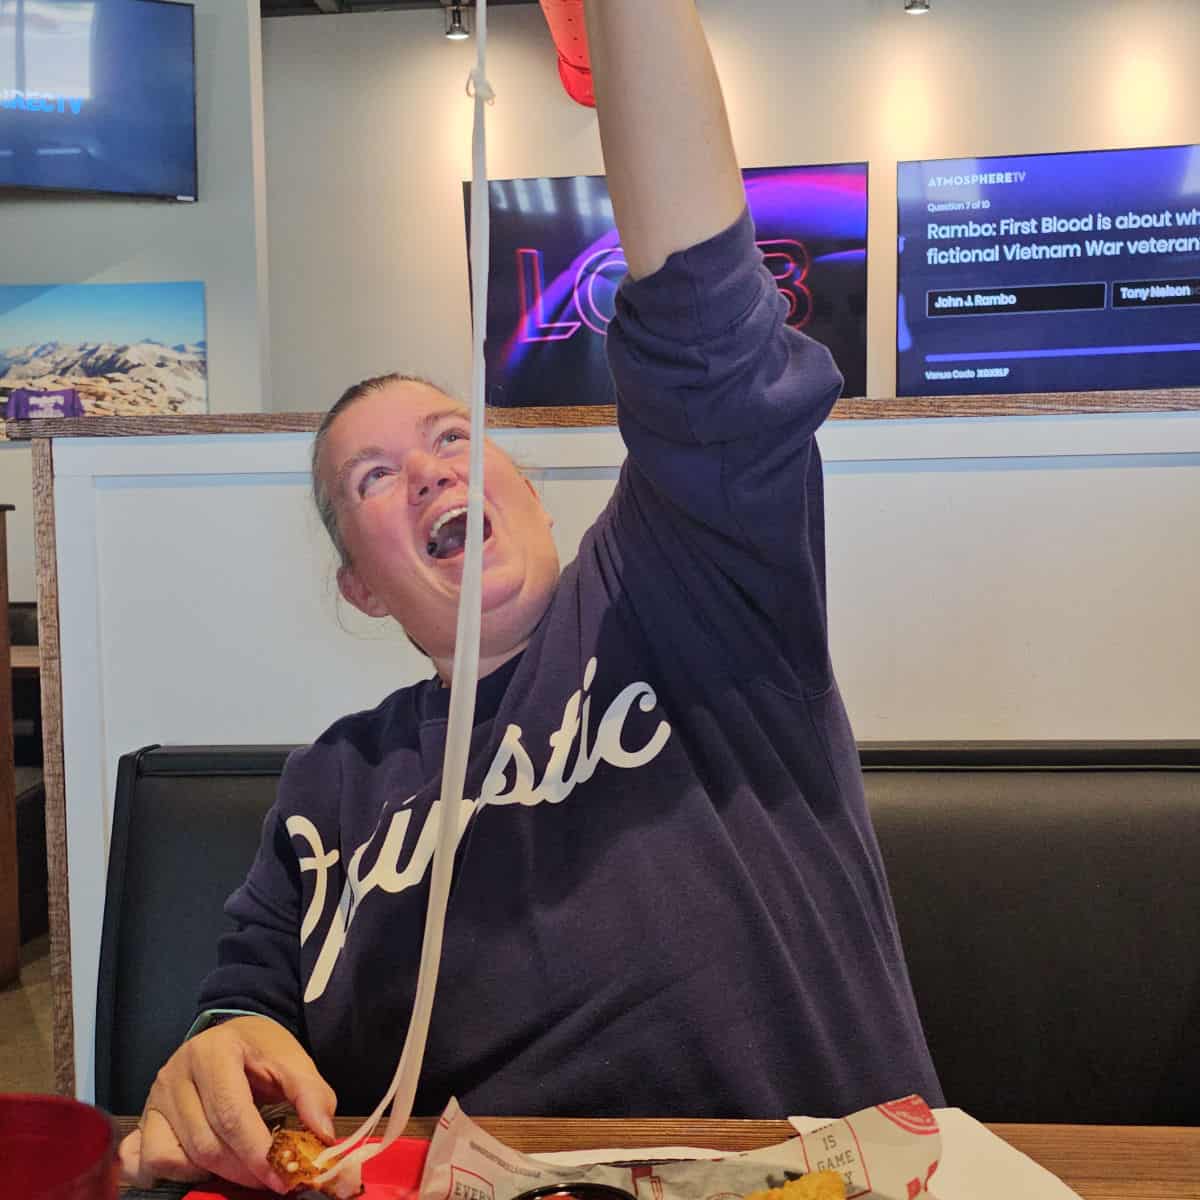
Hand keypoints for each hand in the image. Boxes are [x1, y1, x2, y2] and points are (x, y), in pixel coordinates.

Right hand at [118, 1015, 337, 1192]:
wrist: (230, 1034)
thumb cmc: (260, 1050)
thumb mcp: (292, 1060)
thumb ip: (311, 1094)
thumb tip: (323, 1137)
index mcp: (213, 1052)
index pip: (231, 1114)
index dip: (257, 1152)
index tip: (283, 1177)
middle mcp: (175, 1073)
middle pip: (205, 1142)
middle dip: (242, 1170)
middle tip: (272, 1179)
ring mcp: (154, 1098)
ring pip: (175, 1158)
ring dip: (212, 1174)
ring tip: (242, 1166)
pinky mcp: (144, 1119)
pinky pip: (146, 1163)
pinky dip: (174, 1173)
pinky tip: (202, 1167)